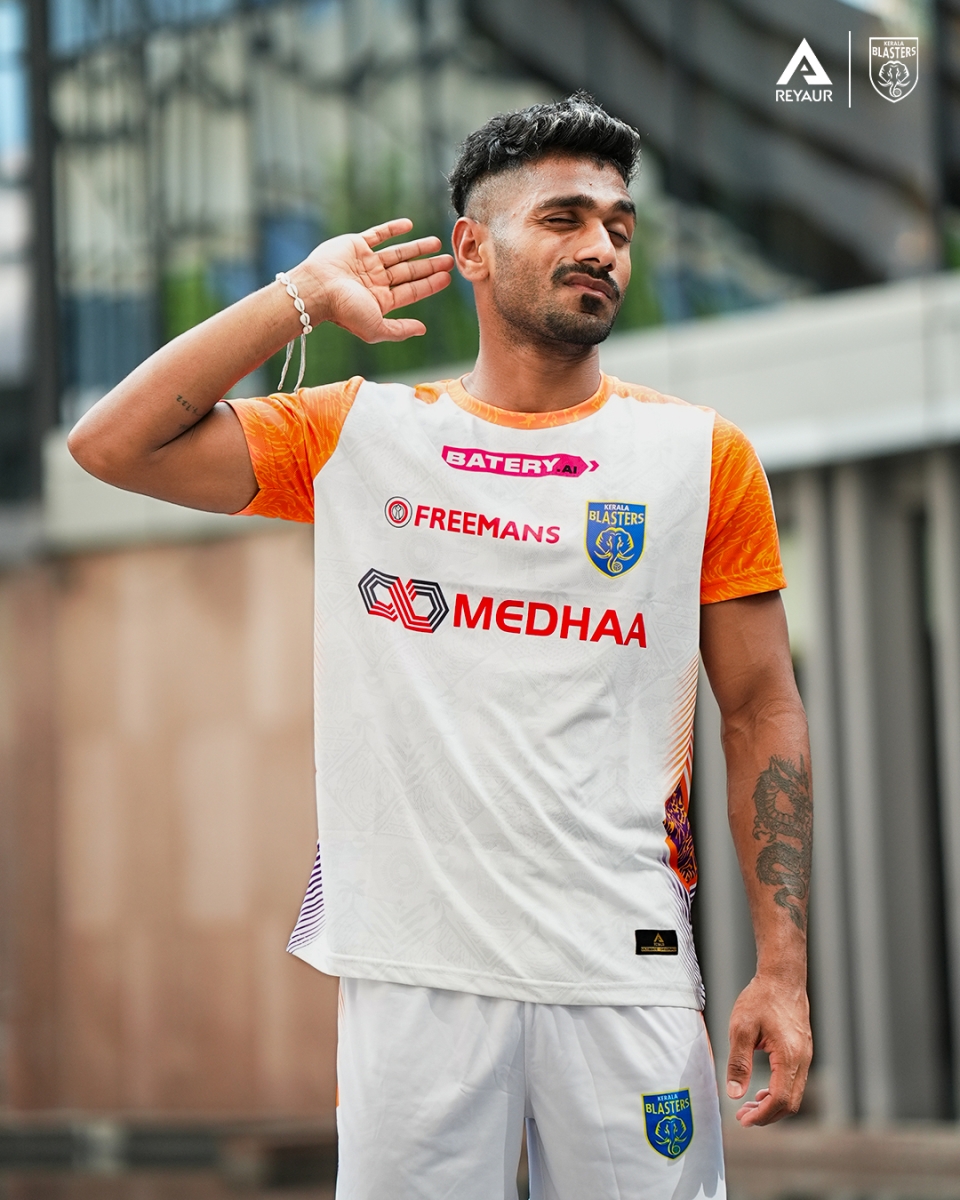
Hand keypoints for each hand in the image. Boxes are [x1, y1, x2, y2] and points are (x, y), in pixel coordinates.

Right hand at [299, 218, 452, 342]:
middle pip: (408, 272)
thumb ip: (399, 330)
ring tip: (437, 243)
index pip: (412, 291)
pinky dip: (393, 229)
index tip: (448, 277)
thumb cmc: (344, 311)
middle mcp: (375, 281)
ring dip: (417, 248)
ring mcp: (365, 263)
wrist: (317, 288)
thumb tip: (423, 330)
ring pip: (397, 253)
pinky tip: (409, 225)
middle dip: (429, 266)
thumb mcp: (375, 327)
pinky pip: (377, 235)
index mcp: (380, 301)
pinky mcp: (355, 245)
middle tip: (449, 260)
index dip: (430, 284)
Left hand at [726, 973, 811, 1126]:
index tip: (743, 1120)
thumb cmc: (761, 999)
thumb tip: (734, 1093)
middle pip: (790, 1104)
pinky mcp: (803, 1052)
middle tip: (743, 1117)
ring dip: (773, 1105)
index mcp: (789, 1057)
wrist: (782, 978)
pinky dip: (779, 1092)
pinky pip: (794, 1082)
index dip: (761, 1115)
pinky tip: (762, 1090)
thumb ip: (738, 1062)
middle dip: (767, 1115)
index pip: (780, 1100)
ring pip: (794, 1094)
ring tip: (749, 1106)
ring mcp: (806, 1057)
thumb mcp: (741, 1028)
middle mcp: (803, 1060)